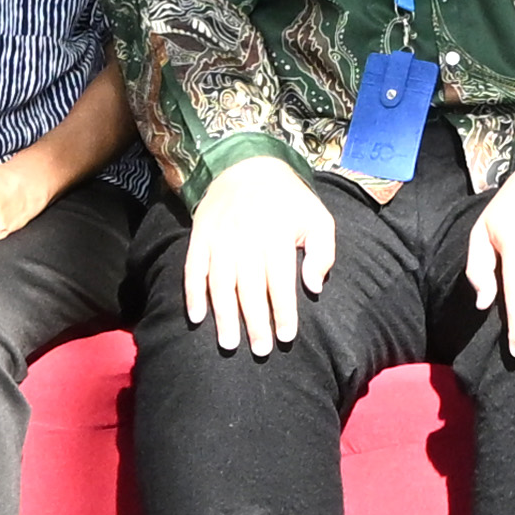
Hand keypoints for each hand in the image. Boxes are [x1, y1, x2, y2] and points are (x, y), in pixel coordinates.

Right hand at [181, 151, 337, 353]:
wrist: (246, 164)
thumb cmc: (289, 199)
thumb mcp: (317, 217)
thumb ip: (323, 253)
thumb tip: (314, 287)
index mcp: (277, 233)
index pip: (280, 280)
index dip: (283, 310)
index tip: (286, 337)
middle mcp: (246, 236)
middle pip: (249, 287)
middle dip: (255, 322)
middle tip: (260, 350)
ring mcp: (219, 236)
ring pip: (220, 282)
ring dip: (223, 315)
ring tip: (228, 343)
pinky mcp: (200, 236)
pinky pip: (192, 268)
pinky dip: (192, 293)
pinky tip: (196, 317)